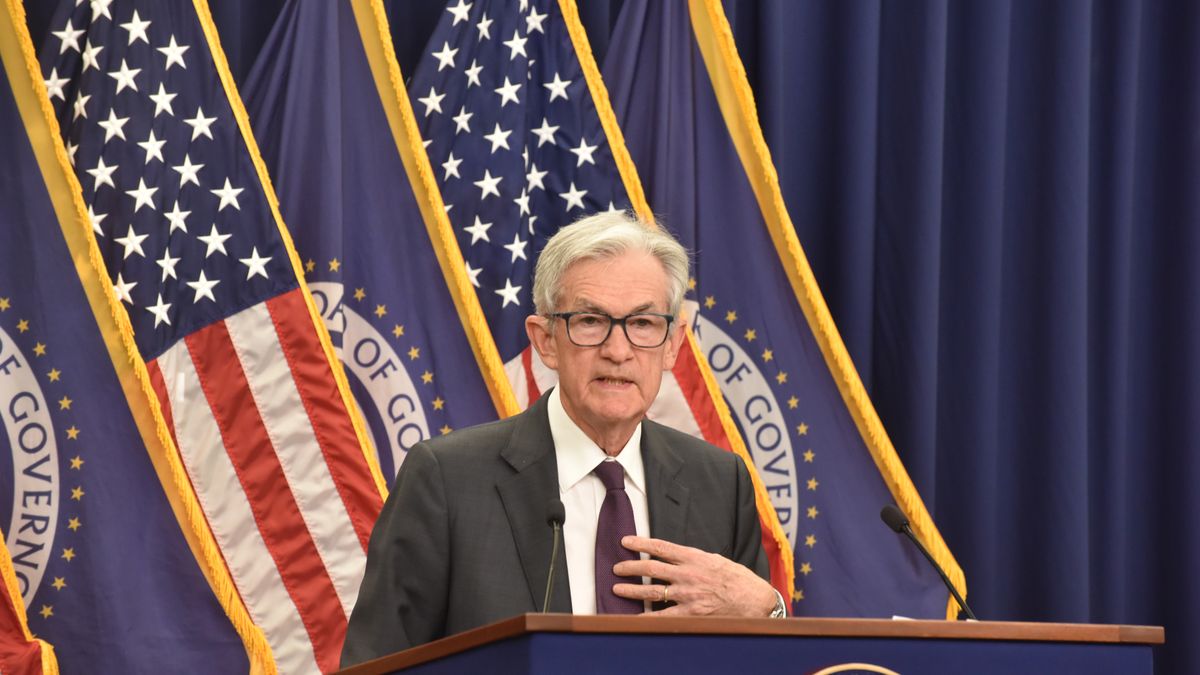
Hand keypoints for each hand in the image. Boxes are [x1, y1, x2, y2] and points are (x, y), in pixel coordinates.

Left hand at [610, 535, 776, 616]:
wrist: (755, 600)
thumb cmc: (738, 579)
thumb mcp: (716, 560)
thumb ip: (695, 559)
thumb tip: (677, 557)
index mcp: (694, 557)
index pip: (661, 547)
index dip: (641, 543)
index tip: (626, 541)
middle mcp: (687, 574)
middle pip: (650, 568)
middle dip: (630, 567)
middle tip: (617, 567)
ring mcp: (687, 595)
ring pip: (652, 590)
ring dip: (631, 590)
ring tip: (617, 588)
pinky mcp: (690, 613)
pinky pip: (663, 616)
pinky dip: (647, 617)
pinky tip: (635, 617)